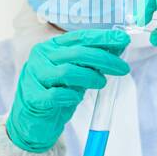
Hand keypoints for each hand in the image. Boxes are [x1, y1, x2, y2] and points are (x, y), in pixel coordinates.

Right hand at [6, 30, 130, 152]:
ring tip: (101, 83)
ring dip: (90, 78)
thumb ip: (93, 60)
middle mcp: (41, 57)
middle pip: (77, 53)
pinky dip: (71, 96)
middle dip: (105, 59)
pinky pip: (56, 95)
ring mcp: (35, 76)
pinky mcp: (33, 97)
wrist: (35, 118)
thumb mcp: (77, 72)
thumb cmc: (58, 90)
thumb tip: (119, 45)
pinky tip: (76, 98)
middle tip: (123, 68)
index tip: (123, 39)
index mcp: (52, 47)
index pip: (80, 37)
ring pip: (68, 72)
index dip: (103, 37)